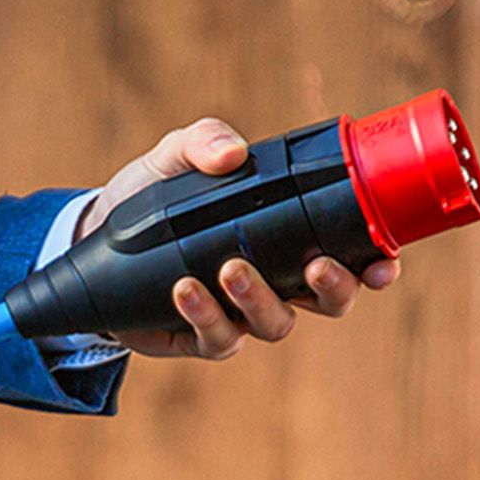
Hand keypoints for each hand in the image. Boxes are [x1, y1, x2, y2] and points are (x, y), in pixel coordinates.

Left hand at [81, 117, 400, 360]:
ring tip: (231, 268)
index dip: (377, 263)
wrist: (95, 238)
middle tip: (314, 267)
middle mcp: (277, 280)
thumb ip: (204, 141)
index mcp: (291, 237)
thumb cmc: (151, 196)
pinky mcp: (202, 335)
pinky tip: (185, 287)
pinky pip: (219, 338)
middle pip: (330, 301)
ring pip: (276, 325)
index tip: (384, 261)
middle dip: (333, 290)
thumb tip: (233, 152)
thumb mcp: (176, 157)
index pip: (353, 254)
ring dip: (260, 299)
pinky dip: (205, 313)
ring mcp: (241, 313)